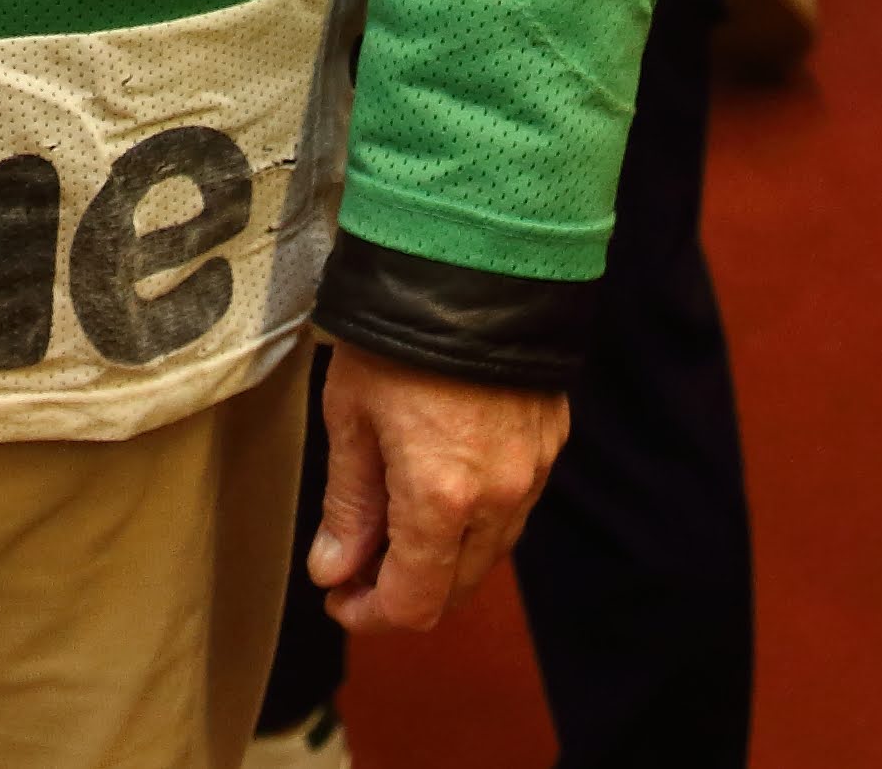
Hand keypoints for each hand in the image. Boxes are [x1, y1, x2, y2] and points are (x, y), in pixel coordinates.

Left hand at [312, 341, 570, 633]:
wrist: (473, 267)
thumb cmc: (394, 335)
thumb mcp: (349, 415)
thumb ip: (347, 502)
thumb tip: (334, 571)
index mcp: (440, 499)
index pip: (415, 601)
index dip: (371, 614)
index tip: (337, 598)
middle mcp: (498, 502)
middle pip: (455, 588)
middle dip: (403, 592)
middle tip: (353, 567)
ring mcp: (532, 478)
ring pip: (486, 556)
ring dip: (438, 560)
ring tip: (385, 528)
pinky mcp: (547, 451)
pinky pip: (509, 514)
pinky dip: (470, 524)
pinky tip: (432, 492)